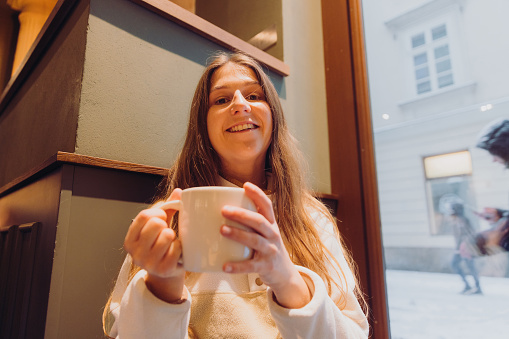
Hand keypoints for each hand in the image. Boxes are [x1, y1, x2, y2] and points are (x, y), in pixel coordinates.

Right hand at [124, 189, 185, 302]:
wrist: (166, 274)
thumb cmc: (162, 246)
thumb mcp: (160, 227)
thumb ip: (167, 209)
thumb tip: (179, 191)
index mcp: (130, 240)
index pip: (144, 216)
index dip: (158, 212)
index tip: (163, 217)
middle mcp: (135, 253)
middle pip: (155, 224)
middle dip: (165, 224)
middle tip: (167, 231)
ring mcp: (148, 263)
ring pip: (166, 236)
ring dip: (173, 236)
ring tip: (171, 242)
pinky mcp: (163, 270)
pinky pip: (176, 249)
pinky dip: (180, 247)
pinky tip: (177, 250)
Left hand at [220, 182, 310, 307]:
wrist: (284, 273)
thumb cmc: (267, 248)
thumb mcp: (263, 233)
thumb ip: (248, 223)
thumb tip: (218, 211)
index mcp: (271, 224)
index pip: (267, 206)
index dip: (257, 194)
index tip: (245, 185)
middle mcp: (273, 235)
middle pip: (259, 221)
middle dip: (242, 214)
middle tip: (224, 210)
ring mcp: (271, 251)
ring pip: (255, 240)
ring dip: (238, 234)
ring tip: (222, 230)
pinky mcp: (266, 266)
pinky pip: (251, 266)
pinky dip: (238, 266)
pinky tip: (225, 266)